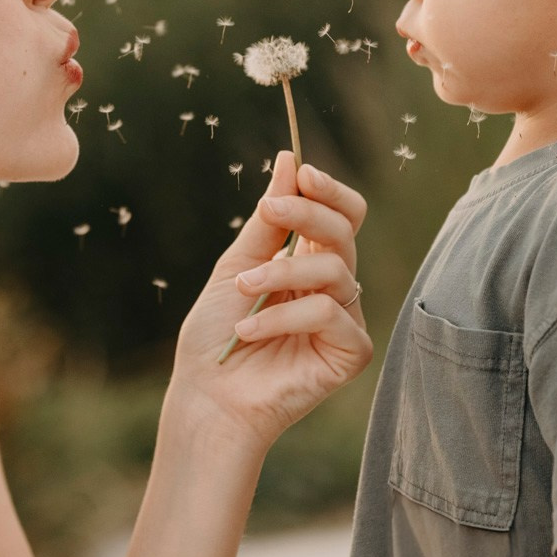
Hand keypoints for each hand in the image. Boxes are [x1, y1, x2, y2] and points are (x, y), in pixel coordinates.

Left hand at [169, 150, 372, 454]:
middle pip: (345, 231)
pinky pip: (331, 314)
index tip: (301, 172)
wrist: (206, 396)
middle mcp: (332, 287)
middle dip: (308, 213)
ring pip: (335, 271)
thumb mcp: (236, 265)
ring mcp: (344, 320)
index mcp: (309, 261)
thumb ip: (268, 220)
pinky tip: (248, 331)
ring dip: (281, 272)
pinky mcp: (350, 353)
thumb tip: (290, 159)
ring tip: (243, 290)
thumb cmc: (215, 334)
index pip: (341, 215)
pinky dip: (284, 317)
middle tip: (270, 211)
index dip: (328, 190)